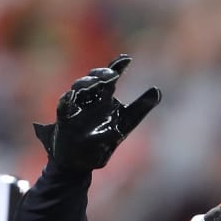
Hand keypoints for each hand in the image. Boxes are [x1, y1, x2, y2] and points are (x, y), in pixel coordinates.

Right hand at [34, 54, 160, 171]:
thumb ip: (141, 106)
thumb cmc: (104, 140)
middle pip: (93, 80)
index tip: (128, 59)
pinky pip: (63, 107)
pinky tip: (71, 97)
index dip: (118, 66)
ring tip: (95, 83)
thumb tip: (158, 89)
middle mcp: (89, 99)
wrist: (80, 161)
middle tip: (113, 76)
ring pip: (78, 90)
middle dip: (101, 75)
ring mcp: (75, 108)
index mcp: (105, 98)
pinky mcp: (63, 120)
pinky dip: (66, 101)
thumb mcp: (126, 123)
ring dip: (86, 84)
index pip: (110, 78)